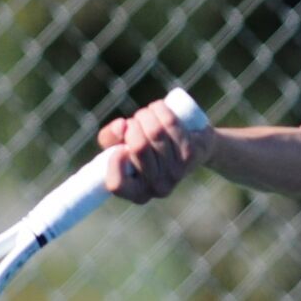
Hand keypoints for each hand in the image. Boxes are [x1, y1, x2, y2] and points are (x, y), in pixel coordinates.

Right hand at [98, 97, 213, 203]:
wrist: (190, 143)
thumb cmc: (147, 145)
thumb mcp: (120, 145)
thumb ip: (109, 137)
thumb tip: (122, 126)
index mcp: (136, 192)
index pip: (116, 184)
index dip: (114, 162)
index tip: (120, 147)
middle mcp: (157, 188)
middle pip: (138, 147)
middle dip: (133, 125)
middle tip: (136, 121)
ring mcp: (176, 172)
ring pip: (155, 132)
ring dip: (146, 114)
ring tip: (147, 114)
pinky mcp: (191, 154)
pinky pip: (170, 125)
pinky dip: (161, 110)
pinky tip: (157, 108)